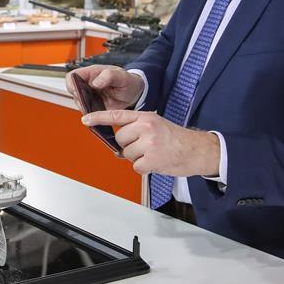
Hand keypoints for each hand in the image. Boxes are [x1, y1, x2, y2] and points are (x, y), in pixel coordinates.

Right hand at [65, 64, 144, 110]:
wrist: (134, 93)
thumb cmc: (128, 81)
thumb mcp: (122, 77)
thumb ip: (109, 76)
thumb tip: (95, 82)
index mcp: (92, 73)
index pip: (72, 76)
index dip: (72, 84)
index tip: (80, 92)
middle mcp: (88, 84)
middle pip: (73, 91)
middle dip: (79, 99)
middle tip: (90, 103)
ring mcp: (90, 95)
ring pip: (78, 102)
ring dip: (85, 107)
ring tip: (99, 108)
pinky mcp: (93, 106)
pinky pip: (86, 110)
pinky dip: (90, 114)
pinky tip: (100, 113)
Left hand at [81, 109, 219, 176]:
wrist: (197, 150)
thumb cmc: (176, 139)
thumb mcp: (156, 125)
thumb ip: (137, 129)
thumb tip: (118, 144)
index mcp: (146, 116)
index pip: (117, 115)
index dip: (99, 118)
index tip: (86, 120)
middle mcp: (146, 127)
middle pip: (120, 139)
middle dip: (128, 146)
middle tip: (145, 147)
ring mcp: (149, 143)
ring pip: (127, 154)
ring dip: (137, 158)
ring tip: (153, 153)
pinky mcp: (152, 159)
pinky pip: (136, 166)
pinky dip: (144, 168)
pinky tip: (156, 162)